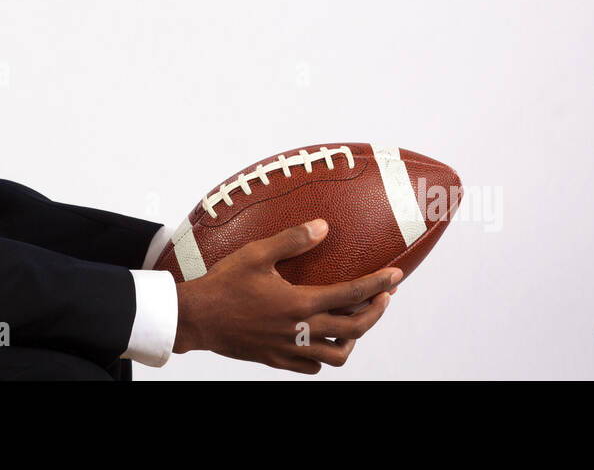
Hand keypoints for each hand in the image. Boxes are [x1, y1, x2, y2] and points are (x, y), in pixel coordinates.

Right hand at [173, 218, 400, 373]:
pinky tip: (322, 340)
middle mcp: (300, 330)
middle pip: (355, 329)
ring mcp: (290, 349)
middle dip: (376, 312)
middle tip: (384, 296)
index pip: (352, 294)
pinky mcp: (277, 360)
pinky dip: (325, 355)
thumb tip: (323, 226)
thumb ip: (293, 240)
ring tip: (355, 321)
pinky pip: (312, 367)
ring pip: (338, 356)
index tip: (397, 276)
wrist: (197, 318)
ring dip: (353, 338)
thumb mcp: (257, 253)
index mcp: (300, 303)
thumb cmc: (224, 283)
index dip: (379, 284)